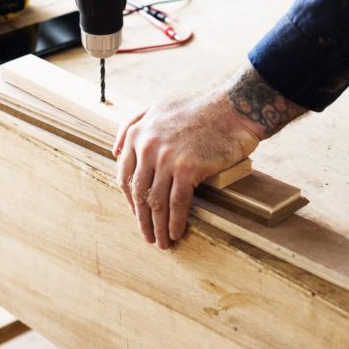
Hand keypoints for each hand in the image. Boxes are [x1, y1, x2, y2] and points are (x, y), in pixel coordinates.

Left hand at [113, 65, 306, 248]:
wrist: (233, 108)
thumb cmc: (200, 107)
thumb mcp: (159, 106)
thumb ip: (134, 123)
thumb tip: (115, 151)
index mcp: (138, 133)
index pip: (124, 175)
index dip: (130, 200)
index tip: (137, 213)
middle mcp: (147, 145)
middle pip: (139, 192)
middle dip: (141, 219)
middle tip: (147, 236)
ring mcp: (166, 158)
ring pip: (156, 202)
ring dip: (157, 227)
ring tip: (161, 242)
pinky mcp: (187, 168)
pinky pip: (176, 203)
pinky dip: (175, 222)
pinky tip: (176, 233)